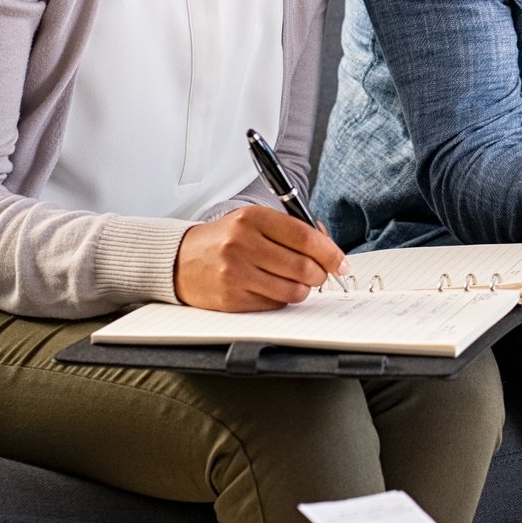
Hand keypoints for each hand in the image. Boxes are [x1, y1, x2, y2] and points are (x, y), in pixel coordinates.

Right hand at [173, 206, 346, 311]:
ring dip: (304, 289)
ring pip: (292, 290)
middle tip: (321, 274)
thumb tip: (328, 246)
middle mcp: (242, 244)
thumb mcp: (254, 221)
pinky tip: (274, 288)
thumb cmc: (224, 239)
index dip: (330, 252)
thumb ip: (291, 229)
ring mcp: (235, 273)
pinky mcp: (231, 298)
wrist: (180, 260)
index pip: (304, 237)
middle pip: (302, 266)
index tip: (342, 262)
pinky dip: (282, 299)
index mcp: (252, 218)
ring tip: (297, 282)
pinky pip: (274, 304)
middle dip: (321, 274)